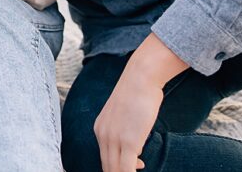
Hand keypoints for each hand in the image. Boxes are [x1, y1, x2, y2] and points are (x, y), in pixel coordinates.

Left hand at [93, 33, 187, 171]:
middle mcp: (102, 135)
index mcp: (100, 129)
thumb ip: (123, 131)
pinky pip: (126, 169)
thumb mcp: (124, 115)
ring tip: (139, 169)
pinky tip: (141, 168)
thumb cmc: (138, 94)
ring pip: (115, 170)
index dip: (116, 168)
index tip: (133, 167)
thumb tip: (134, 151)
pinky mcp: (128, 142)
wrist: (141, 78)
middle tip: (133, 169)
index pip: (104, 158)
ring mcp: (114, 139)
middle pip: (107, 167)